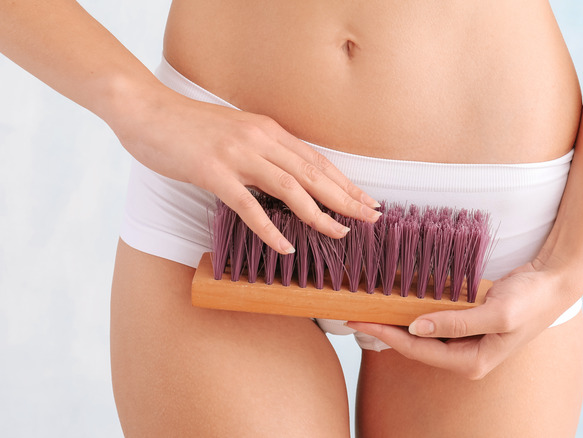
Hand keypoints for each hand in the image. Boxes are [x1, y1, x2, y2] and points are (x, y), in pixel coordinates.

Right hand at [110, 85, 380, 252]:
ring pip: (291, 188)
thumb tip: (284, 175)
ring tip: (340, 234)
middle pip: (314, 173)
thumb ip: (261, 150)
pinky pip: (249, 206)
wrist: (145, 109)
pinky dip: (270, 229)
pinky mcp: (213, 172)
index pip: (317, 160)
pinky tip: (286, 248)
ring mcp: (238, 155)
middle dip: (347, 198)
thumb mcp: (235, 131)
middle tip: (372, 218)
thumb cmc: (187, 125)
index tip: (366, 200)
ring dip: (320, 214)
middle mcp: (260, 139)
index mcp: (268, 130)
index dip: (345, 182)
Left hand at [347, 262, 576, 379]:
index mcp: (472, 361)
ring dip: (396, 323)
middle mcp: (466, 355)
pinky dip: (414, 312)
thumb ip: (456, 323)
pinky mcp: (468, 324)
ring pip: (422, 335)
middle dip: (384, 332)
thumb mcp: (496, 313)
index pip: (418, 351)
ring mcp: (467, 340)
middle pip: (415, 346)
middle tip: (354, 316)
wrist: (554, 281)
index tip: (360, 321)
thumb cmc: (532, 300)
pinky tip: (397, 303)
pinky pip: (434, 321)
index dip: (386, 337)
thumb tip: (416, 327)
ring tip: (369, 310)